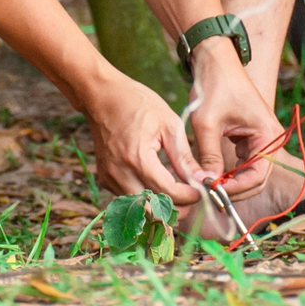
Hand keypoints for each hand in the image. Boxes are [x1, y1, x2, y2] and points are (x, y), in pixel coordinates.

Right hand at [83, 68, 203, 203]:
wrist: (102, 96)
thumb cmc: (137, 103)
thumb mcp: (169, 124)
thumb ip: (184, 157)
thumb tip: (202, 179)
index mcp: (138, 157)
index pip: (168, 192)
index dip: (189, 196)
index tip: (202, 191)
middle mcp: (120, 173)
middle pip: (152, 209)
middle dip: (175, 207)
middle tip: (191, 197)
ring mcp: (110, 178)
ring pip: (139, 207)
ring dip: (160, 204)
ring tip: (177, 191)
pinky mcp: (105, 178)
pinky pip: (128, 198)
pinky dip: (145, 197)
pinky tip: (158, 183)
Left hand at [184, 41, 279, 199]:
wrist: (215, 60)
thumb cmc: (214, 86)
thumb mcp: (207, 124)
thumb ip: (208, 156)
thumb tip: (205, 184)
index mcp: (268, 135)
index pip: (257, 176)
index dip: (236, 189)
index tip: (212, 191)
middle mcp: (271, 139)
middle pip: (256, 178)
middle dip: (234, 189)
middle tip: (209, 195)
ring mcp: (262, 139)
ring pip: (250, 173)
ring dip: (231, 182)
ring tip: (208, 186)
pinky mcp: (251, 137)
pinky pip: (244, 162)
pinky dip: (230, 171)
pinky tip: (212, 174)